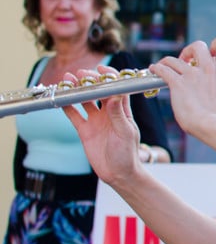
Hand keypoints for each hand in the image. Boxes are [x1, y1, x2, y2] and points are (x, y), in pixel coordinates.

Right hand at [63, 67, 142, 185]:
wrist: (118, 173)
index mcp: (122, 110)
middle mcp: (108, 112)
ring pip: (85, 100)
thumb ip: (118, 115)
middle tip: (81, 74)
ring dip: (77, 90)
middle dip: (90, 81)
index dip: (110, 77)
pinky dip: (67, 106)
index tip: (102, 69)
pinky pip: (74, 115)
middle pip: (98, 91)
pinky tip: (60, 98)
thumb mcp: (125, 133)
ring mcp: (96, 120)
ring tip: (68, 80)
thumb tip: (114, 96)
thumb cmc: (127, 153)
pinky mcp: (85, 130)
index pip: (116, 88)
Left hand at [150, 35, 215, 134]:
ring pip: (174, 58)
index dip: (214, 46)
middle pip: (197, 45)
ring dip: (168, 62)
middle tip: (187, 62)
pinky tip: (154, 70)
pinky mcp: (177, 84)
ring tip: (166, 66)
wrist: (211, 125)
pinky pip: (162, 69)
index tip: (209, 55)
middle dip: (189, 51)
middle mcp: (208, 68)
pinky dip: (156, 68)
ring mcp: (192, 75)